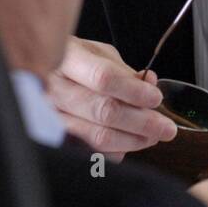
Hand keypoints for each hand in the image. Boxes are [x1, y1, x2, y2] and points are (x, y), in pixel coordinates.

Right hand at [45, 36, 177, 158]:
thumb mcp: (99, 53)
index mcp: (69, 59)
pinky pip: (90, 153)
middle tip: (166, 128)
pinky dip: (115, 152)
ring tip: (153, 136)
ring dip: (133, 140)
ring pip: (98, 137)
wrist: (41, 71)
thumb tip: (150, 84)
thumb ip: (124, 70)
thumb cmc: (74, 61)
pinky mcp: (55, 138)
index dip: (134, 91)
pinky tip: (127, 144)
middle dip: (142, 122)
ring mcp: (52, 116)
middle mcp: (55, 89)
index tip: (156, 98)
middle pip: (104, 111)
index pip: (104, 78)